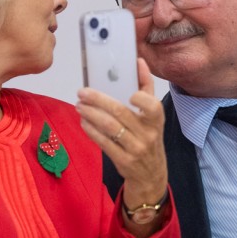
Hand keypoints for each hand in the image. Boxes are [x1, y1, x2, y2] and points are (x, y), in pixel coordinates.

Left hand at [77, 58, 167, 233]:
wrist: (151, 176)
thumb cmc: (149, 139)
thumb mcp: (153, 118)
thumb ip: (146, 90)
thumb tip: (139, 61)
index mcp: (157, 121)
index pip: (153, 107)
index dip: (141, 99)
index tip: (128, 93)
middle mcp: (148, 134)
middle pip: (121, 113)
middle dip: (98, 100)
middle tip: (83, 92)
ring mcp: (135, 149)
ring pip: (109, 127)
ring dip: (90, 114)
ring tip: (79, 105)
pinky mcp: (123, 161)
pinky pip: (103, 142)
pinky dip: (91, 130)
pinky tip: (84, 122)